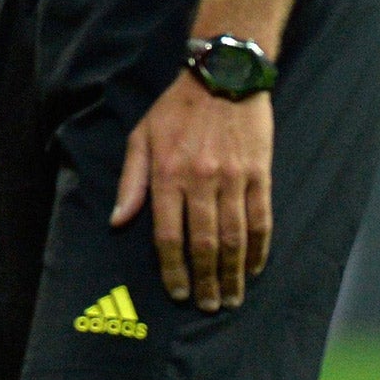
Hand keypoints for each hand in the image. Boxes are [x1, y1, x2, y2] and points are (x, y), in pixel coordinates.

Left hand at [111, 73, 271, 311]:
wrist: (223, 74)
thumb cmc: (175, 108)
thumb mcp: (142, 136)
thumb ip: (131, 181)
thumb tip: (118, 221)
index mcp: (167, 173)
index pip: (167, 234)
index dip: (172, 268)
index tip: (176, 291)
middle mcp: (199, 179)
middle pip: (203, 244)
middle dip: (205, 281)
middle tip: (207, 305)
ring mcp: (232, 178)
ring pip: (234, 239)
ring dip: (233, 274)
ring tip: (231, 298)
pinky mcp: (259, 173)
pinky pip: (261, 220)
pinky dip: (259, 249)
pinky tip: (254, 267)